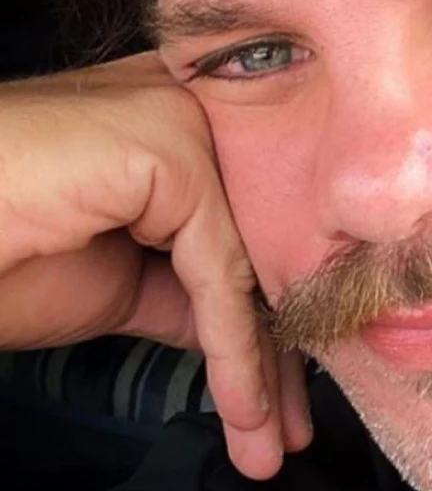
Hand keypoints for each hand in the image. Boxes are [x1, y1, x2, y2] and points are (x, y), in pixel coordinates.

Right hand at [0, 52, 310, 478]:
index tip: (282, 394)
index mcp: (171, 119)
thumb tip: (250, 326)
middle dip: (277, 348)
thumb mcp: (114, 277)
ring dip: (264, 369)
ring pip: (247, 265)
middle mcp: (186, 104)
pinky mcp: (169, 150)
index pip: (246, 230)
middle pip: (256, 247)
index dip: (267, 317)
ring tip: (269, 442)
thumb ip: (186, 282)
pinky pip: (218, 272)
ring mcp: (180, 119)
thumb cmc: (0, 245)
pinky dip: (233, 352)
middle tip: (289, 429)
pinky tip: (245, 409)